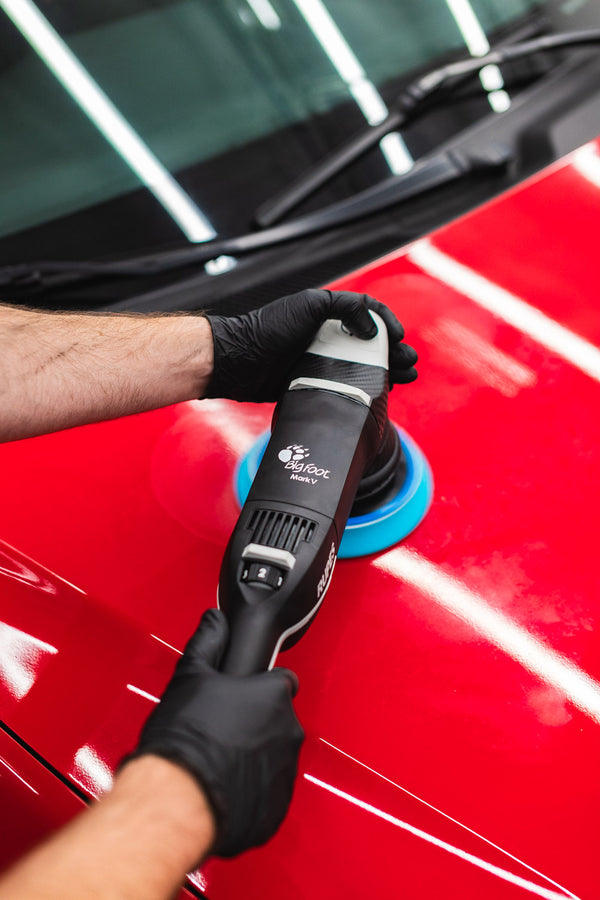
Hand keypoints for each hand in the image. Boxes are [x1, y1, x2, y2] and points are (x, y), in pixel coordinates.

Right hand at [124, 609, 303, 857]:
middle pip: (277, 720)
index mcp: (274, 696)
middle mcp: (288, 732)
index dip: (259, 686)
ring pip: (274, 756)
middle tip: (221, 729)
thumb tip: (214, 621)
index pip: (282, 681)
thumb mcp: (191, 676)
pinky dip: (250, 789)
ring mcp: (285, 773)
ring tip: (217, 759)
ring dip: (254, 756)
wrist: (178, 801)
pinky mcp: (276, 809)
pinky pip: (267, 792)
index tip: (242, 694)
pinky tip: (222, 786)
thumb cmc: (186, 740)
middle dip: (255, 723)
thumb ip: (208, 642)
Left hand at [204, 289, 416, 401]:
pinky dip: (367, 390)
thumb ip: (345, 307)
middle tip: (410, 363)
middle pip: (372, 345)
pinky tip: (382, 393)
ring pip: (364, 367)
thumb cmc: (267, 329)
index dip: (388, 325)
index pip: (368, 316)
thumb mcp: (309, 305)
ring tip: (406, 377)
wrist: (239, 362)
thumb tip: (371, 328)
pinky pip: (347, 388)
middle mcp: (327, 338)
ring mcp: (322, 363)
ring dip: (388, 371)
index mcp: (328, 315)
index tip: (398, 337)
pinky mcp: (316, 386)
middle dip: (395, 353)